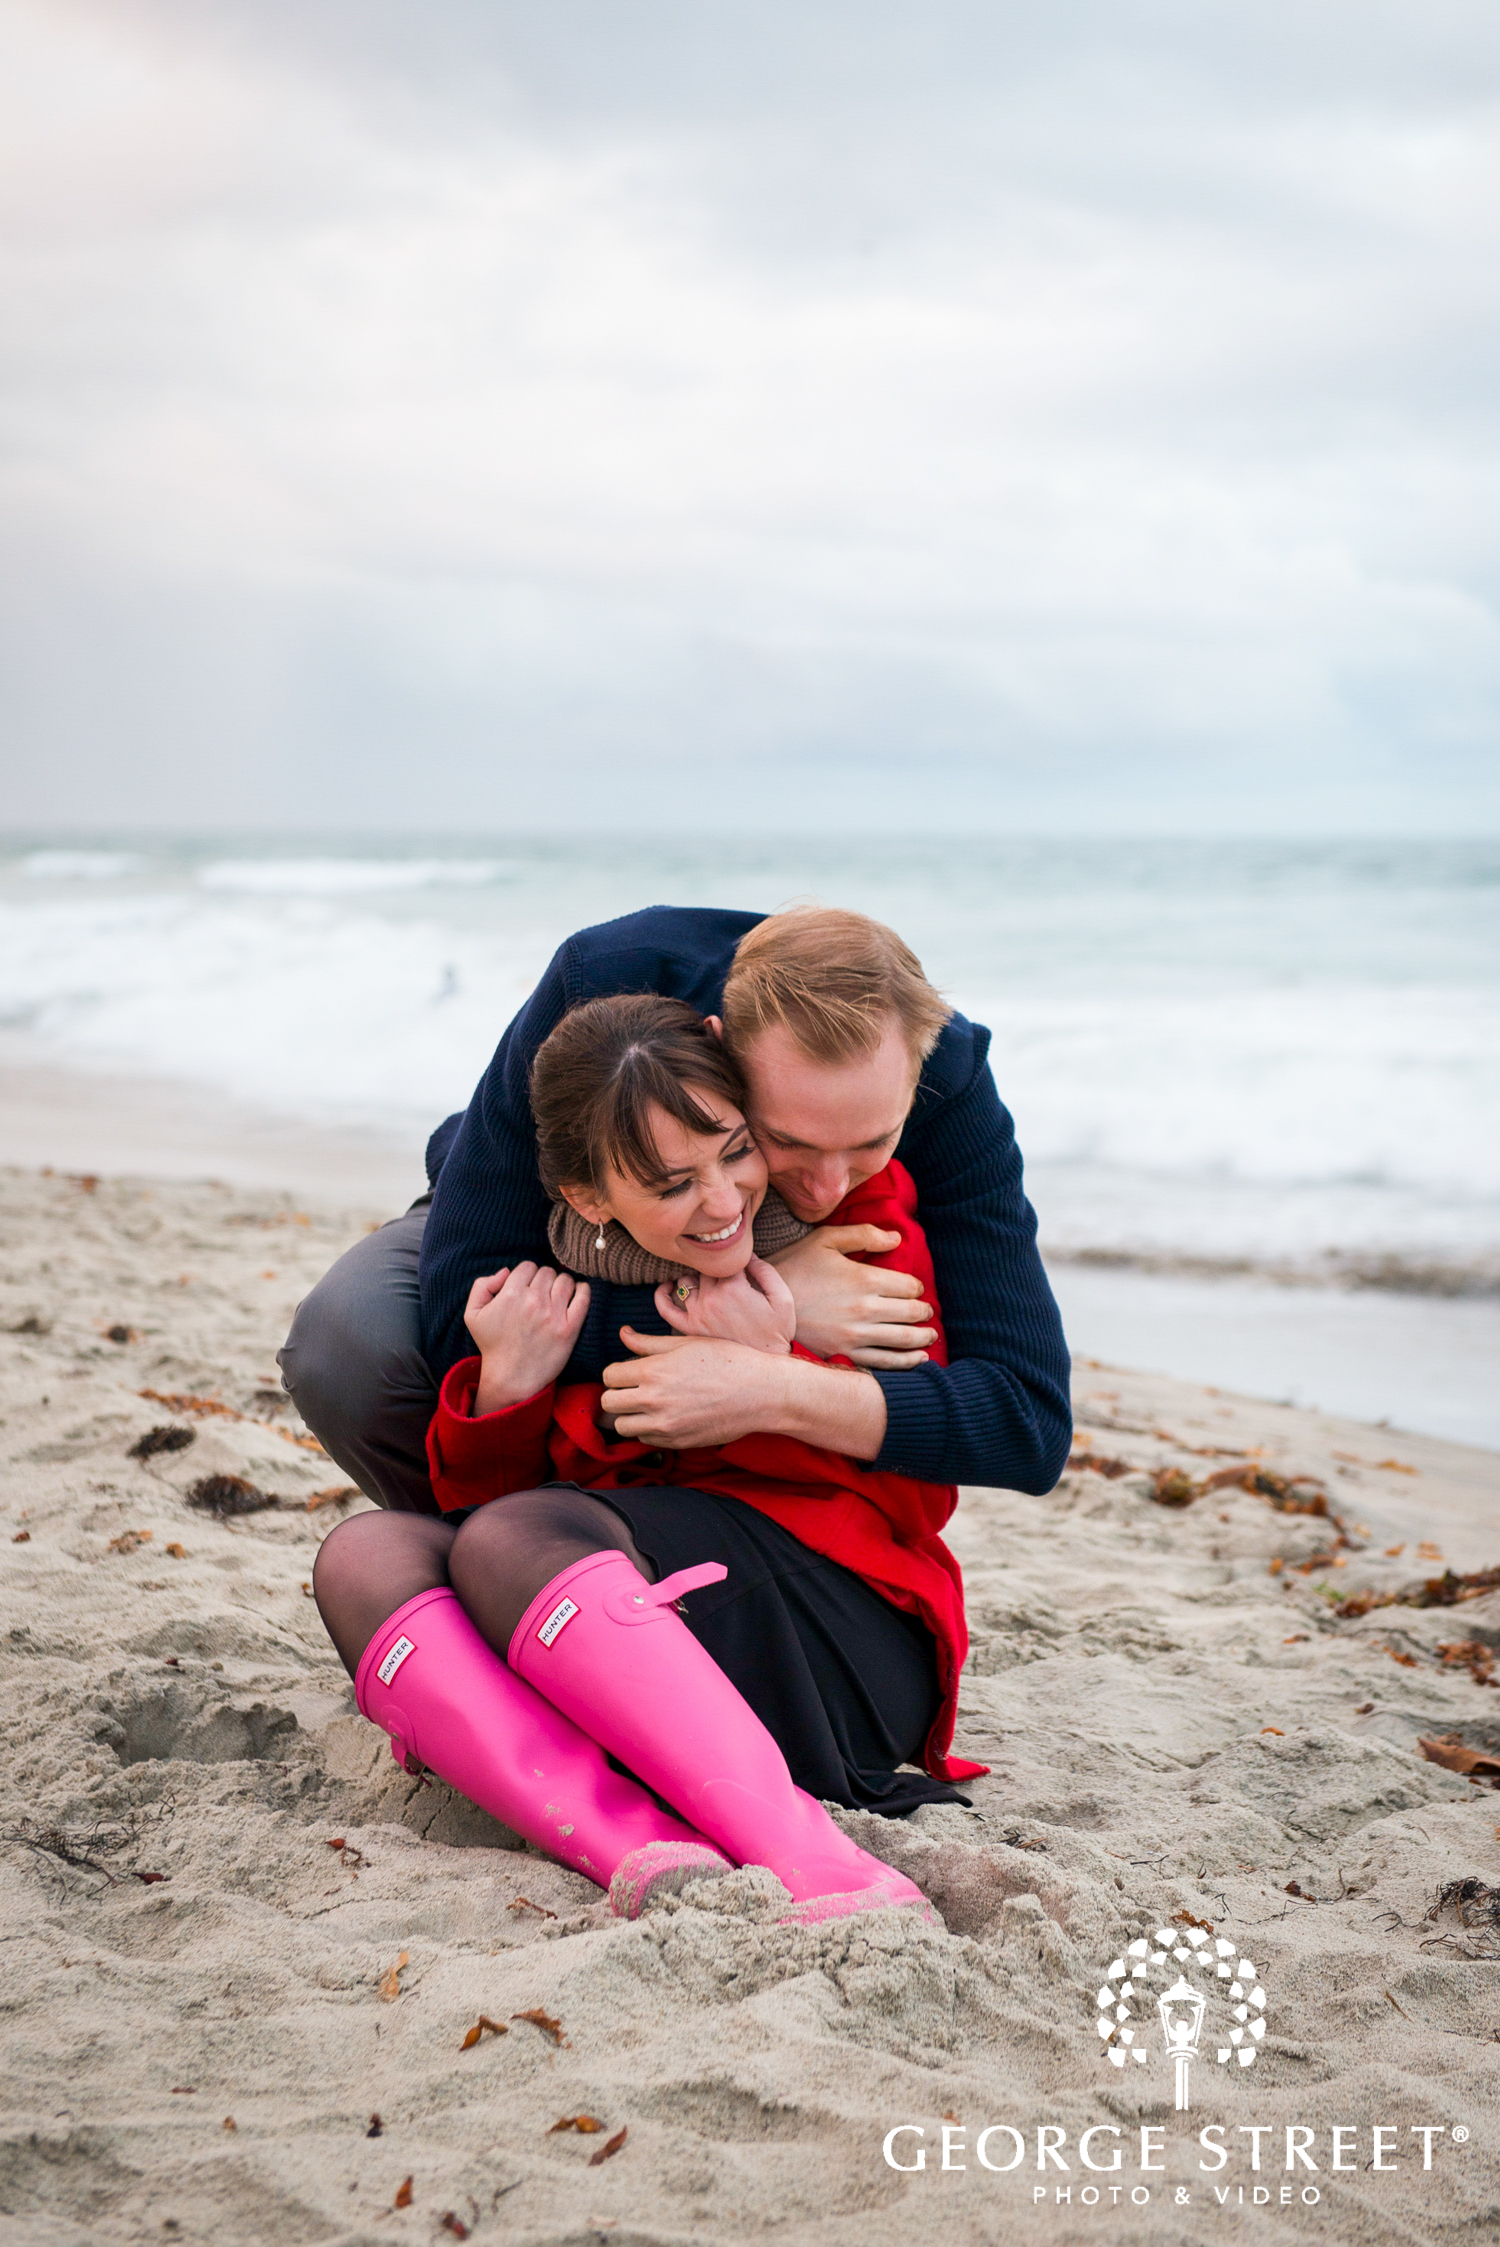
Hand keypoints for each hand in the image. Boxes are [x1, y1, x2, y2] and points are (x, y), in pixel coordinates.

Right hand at [464, 1263, 589, 1414]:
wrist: (511, 1378)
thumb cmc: (492, 1345)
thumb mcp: (473, 1314)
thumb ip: (482, 1285)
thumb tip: (506, 1272)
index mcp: (511, 1294)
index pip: (528, 1266)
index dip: (526, 1275)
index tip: (526, 1287)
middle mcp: (533, 1301)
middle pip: (547, 1271)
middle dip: (544, 1279)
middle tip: (540, 1294)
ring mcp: (554, 1314)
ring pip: (565, 1280)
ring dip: (562, 1284)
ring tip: (557, 1295)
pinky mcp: (570, 1328)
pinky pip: (584, 1297)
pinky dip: (583, 1290)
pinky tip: (577, 1294)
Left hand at [600, 1332, 784, 1447]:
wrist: (760, 1393)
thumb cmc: (727, 1360)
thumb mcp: (687, 1343)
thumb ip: (649, 1343)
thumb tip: (623, 1333)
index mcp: (654, 1371)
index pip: (609, 1376)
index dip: (617, 1372)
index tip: (629, 1371)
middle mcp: (654, 1400)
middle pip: (609, 1403)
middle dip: (617, 1394)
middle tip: (634, 1388)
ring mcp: (665, 1425)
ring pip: (622, 1426)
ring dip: (629, 1415)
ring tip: (647, 1405)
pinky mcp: (677, 1442)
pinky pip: (645, 1440)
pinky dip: (648, 1430)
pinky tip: (665, 1417)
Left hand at [653, 1254, 795, 1353]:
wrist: (765, 1369)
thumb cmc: (776, 1333)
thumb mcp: (783, 1299)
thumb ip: (765, 1271)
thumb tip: (747, 1254)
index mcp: (734, 1287)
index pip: (726, 1258)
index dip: (735, 1260)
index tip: (744, 1271)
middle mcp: (711, 1298)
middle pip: (705, 1268)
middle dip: (716, 1269)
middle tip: (730, 1281)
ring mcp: (697, 1314)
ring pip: (686, 1282)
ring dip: (695, 1279)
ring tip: (710, 1286)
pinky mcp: (689, 1329)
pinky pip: (666, 1308)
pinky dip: (662, 1295)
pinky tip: (669, 1287)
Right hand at [766, 1225, 935, 1366]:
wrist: (761, 1304)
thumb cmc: (793, 1267)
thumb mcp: (825, 1240)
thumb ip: (863, 1234)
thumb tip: (897, 1238)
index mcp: (864, 1279)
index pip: (909, 1285)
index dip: (916, 1286)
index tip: (914, 1288)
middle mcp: (866, 1309)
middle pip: (912, 1312)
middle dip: (923, 1312)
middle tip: (926, 1312)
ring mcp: (857, 1335)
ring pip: (904, 1339)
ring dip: (922, 1337)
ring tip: (929, 1336)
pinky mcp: (846, 1354)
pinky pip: (885, 1363)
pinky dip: (907, 1362)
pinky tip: (919, 1359)